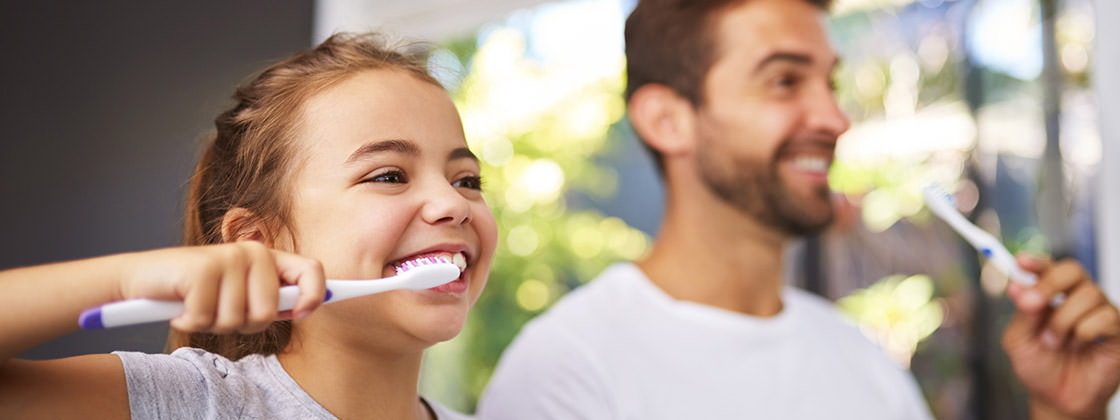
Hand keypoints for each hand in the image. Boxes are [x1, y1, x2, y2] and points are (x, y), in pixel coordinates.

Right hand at [119, 242, 325, 333]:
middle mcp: (253, 252)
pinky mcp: (203, 268)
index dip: (315, 295)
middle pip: (269, 312)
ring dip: (212, 324)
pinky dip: (190, 321)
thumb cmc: (194, 292)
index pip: (311, 270)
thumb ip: (270, 299)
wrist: (141, 281)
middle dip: (242, 324)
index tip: (303, 314)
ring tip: (197, 306)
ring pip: (237, 320)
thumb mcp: (238, 296)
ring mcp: (229, 257)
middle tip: (218, 312)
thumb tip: (305, 308)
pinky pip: (207, 318)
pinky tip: (180, 307)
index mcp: (268, 259)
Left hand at [1002, 255, 1119, 418]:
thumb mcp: (1019, 341)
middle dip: (1049, 283)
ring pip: (1088, 294)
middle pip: (1073, 269)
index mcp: (1050, 295)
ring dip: (1063, 321)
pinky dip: (1085, 332)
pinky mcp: (1117, 330)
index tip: (1021, 261)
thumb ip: (1021, 314)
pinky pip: (1106, 317)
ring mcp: (1099, 312)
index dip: (1036, 261)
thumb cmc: (1039, 367)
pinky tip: (1080, 346)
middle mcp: (1076, 298)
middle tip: (1032, 304)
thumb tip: (1017, 287)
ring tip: (1054, 343)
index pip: (1047, 267)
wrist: (1058, 398)